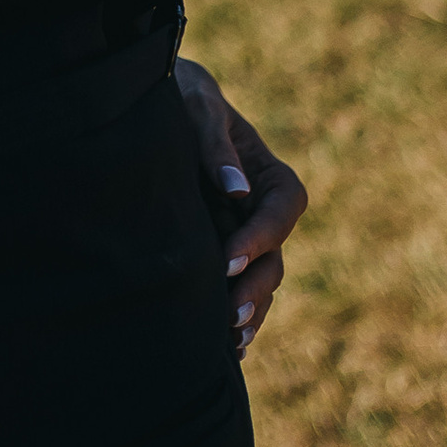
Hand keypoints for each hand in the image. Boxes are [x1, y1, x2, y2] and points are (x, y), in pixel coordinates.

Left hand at [175, 56, 307, 355]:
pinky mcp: (227, 250)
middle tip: (228, 315)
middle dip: (254, 287)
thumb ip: (217, 145)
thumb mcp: (200, 109)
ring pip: (261, 280)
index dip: (260, 238)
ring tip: (229, 340)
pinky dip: (238, 313)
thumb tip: (237, 189)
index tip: (230, 258)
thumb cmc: (186, 99)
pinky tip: (225, 346)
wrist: (165, 105)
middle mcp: (265, 211)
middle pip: (275, 256)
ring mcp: (248, 235)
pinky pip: (241, 287)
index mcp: (271, 176)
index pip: (281, 211)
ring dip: (249, 310)